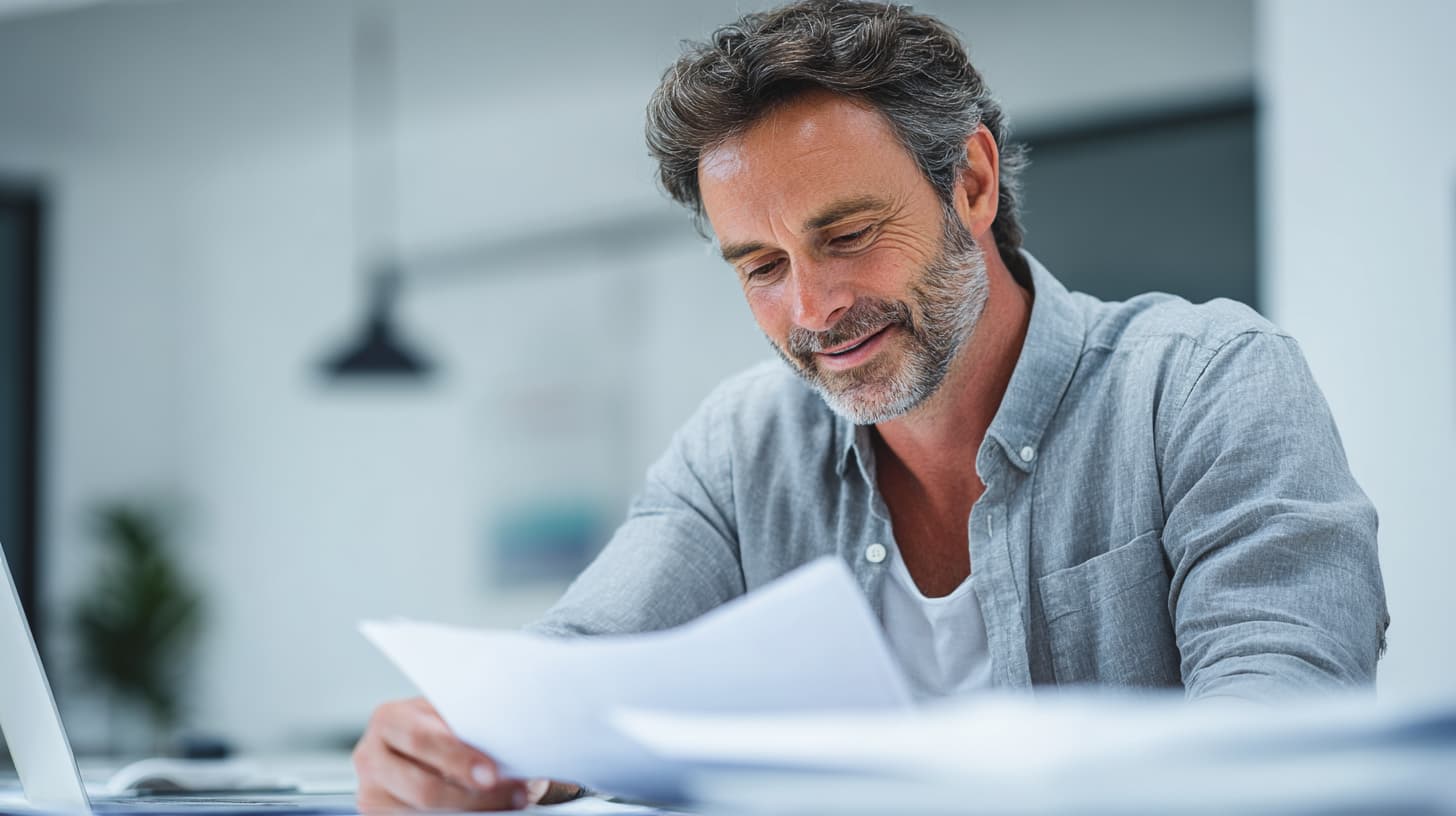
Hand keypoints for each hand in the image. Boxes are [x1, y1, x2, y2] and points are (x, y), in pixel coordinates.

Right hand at [354, 697, 547, 811]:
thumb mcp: (454, 720)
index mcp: (390, 719)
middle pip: (423, 789)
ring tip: (507, 805)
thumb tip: (509, 744)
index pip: (421, 739)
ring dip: (472, 812)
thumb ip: (468, 729)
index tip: (492, 774)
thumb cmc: (448, 732)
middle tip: (516, 796)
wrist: (430, 753)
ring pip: (423, 815)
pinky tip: (484, 813)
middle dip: (473, 797)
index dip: (458, 759)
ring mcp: (371, 794)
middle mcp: (370, 757)